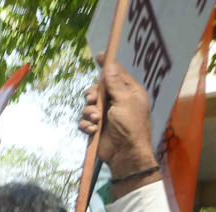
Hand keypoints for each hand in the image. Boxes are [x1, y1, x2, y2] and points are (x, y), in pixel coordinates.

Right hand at [78, 56, 157, 180]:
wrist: (125, 152)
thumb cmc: (131, 125)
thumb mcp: (125, 101)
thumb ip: (115, 84)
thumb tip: (109, 66)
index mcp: (129, 92)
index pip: (117, 74)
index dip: (107, 65)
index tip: (99, 55)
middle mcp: (117, 101)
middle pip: (98, 89)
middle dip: (93, 95)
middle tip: (93, 100)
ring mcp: (105, 115)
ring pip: (88, 106)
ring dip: (89, 113)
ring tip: (96, 120)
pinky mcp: (96, 127)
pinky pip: (85, 121)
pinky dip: (87, 125)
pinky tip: (93, 130)